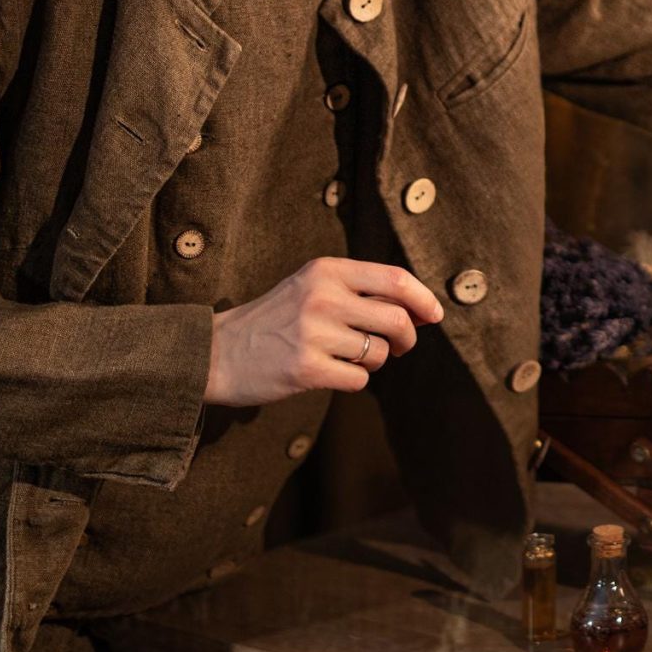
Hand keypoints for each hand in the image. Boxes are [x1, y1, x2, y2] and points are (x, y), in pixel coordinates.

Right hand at [205, 258, 444, 406]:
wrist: (216, 352)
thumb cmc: (275, 320)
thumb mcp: (312, 287)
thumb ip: (361, 291)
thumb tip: (423, 310)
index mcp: (326, 270)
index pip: (395, 278)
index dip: (423, 298)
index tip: (434, 315)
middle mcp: (322, 297)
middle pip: (397, 319)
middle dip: (407, 338)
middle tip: (399, 346)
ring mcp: (313, 333)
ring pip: (379, 353)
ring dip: (374, 361)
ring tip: (347, 356)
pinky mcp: (306, 369)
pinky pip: (359, 379)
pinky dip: (353, 380)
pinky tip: (329, 373)